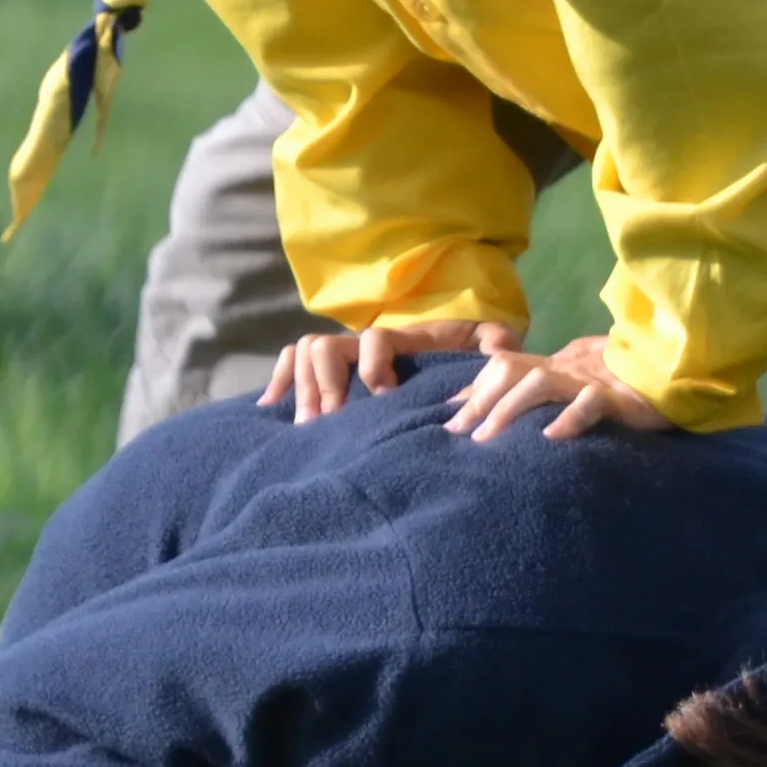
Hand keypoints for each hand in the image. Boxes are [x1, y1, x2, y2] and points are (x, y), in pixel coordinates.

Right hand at [262, 318, 517, 419]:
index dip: (373, 366)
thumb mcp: (491, 342)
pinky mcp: (336, 373)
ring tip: (308, 428)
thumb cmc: (473, 351)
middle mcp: (366, 344)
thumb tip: (495, 353)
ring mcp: (347, 357)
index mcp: (402, 339)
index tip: (383, 397)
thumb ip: (497, 343)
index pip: (374, 339)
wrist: (457, 346)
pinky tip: (270, 407)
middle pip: (324, 346)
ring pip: (303, 354)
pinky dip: (279, 380)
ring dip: (301, 389)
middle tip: (330, 423)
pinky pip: (293, 364)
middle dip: (324, 385)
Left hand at [440, 335, 673, 442]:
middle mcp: (566, 369)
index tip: (448, 419)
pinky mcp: (619, 398)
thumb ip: (539, 393)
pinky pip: (590, 403)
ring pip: (540, 381)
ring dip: (509, 408)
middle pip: (510, 369)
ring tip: (488, 439)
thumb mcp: (574, 388)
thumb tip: (490, 409)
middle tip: (459, 434)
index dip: (473, 390)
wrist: (678, 374)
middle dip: (479, 400)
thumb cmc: (624, 388)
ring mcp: (591, 380)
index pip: (502, 368)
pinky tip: (552, 437)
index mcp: (555, 366)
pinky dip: (570, 418)